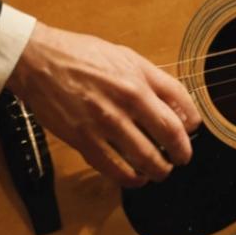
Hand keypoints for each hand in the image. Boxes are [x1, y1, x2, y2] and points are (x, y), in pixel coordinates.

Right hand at [7, 22, 200, 187]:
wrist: (42, 62)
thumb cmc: (82, 56)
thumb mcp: (124, 57)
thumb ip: (149, 78)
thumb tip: (172, 102)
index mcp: (140, 75)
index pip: (180, 99)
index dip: (192, 118)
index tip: (193, 129)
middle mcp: (129, 97)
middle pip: (169, 132)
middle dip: (182, 151)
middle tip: (183, 158)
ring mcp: (107, 121)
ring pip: (145, 156)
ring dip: (159, 169)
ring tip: (162, 172)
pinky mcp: (84, 139)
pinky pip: (113, 167)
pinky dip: (130, 178)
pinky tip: (136, 179)